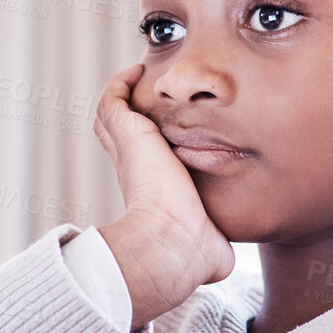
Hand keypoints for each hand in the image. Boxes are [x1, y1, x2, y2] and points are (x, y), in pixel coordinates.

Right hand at [91, 62, 235, 328]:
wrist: (174, 244)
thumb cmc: (194, 252)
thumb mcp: (207, 247)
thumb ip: (214, 246)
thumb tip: (222, 262)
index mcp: (148, 193)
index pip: (138, 165)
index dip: (142, 149)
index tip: (159, 135)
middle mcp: (131, 171)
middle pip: (118, 136)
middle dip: (127, 117)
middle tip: (143, 98)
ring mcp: (126, 151)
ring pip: (110, 116)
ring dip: (120, 96)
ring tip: (136, 76)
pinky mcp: (128, 134)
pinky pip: (112, 99)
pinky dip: (118, 83)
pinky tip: (136, 70)